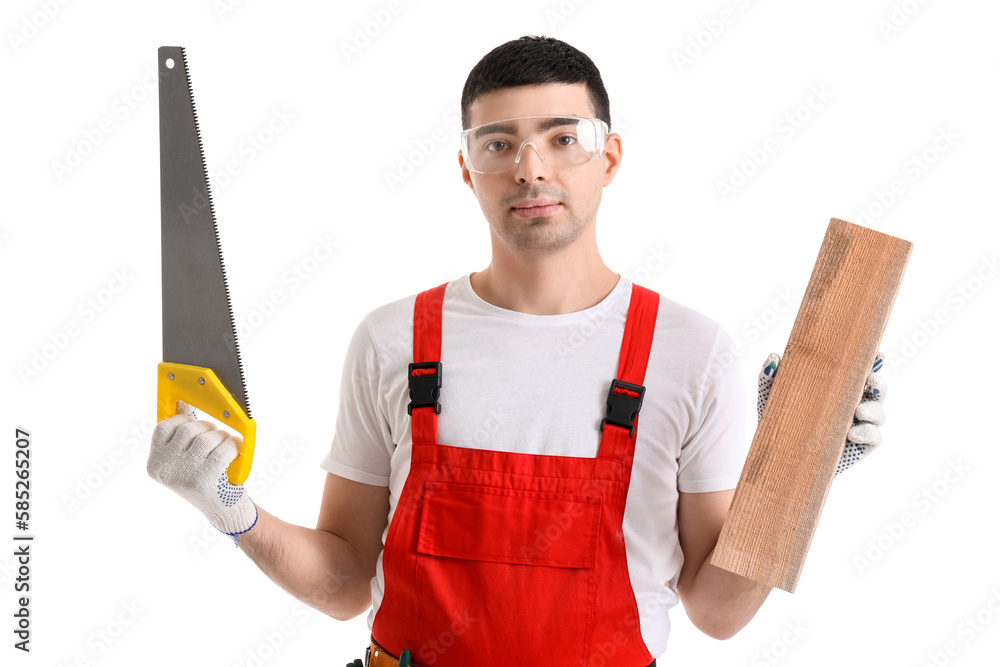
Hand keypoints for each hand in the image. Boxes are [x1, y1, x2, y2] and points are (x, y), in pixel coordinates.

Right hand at [147, 399, 257, 544]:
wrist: (223, 512)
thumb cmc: (207, 479)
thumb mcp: (186, 462)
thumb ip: (181, 438)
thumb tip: (182, 403)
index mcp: (155, 464)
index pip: (163, 427)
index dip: (184, 420)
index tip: (196, 425)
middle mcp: (164, 470)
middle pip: (189, 429)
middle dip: (207, 428)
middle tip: (216, 438)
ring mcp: (183, 475)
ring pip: (207, 437)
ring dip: (222, 437)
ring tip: (226, 445)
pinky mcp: (203, 480)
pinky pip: (222, 448)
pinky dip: (233, 446)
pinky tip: (235, 452)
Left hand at [757, 351, 886, 475]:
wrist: (778, 456)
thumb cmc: (779, 421)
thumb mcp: (772, 398)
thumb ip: (771, 378)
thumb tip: (773, 356)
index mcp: (838, 386)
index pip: (861, 370)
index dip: (874, 360)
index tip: (877, 355)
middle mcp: (854, 403)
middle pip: (879, 389)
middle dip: (879, 384)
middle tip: (871, 382)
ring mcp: (860, 425)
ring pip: (880, 413)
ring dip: (874, 409)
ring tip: (858, 411)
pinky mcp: (861, 446)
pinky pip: (875, 437)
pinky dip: (867, 433)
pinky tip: (851, 434)